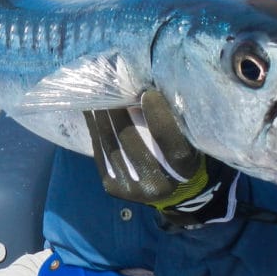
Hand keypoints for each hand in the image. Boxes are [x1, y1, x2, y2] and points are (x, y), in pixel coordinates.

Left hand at [85, 90, 239, 227]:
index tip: (148, 93)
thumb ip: (173, 117)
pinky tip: (91, 110)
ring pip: (111, 146)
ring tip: (95, 93)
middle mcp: (157, 187)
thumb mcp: (185, 135)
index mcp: (183, 172)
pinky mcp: (112, 187)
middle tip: (110, 85)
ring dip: (101, 117)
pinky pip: (99, 152)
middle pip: (132, 143)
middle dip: (119, 112)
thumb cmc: (179, 147)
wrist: (166, 184)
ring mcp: (131, 189)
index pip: (174, 147)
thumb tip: (146, 87)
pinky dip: (94, 128)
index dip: (160, 119)